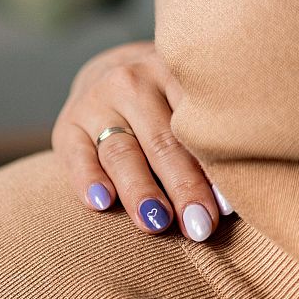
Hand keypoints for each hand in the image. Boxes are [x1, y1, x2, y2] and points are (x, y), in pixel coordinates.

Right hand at [54, 41, 225, 240]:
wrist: (106, 74)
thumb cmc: (164, 104)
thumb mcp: (185, 103)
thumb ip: (204, 141)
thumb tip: (230, 203)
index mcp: (173, 72)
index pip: (195, 125)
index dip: (213, 167)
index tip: (227, 206)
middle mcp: (132, 81)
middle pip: (162, 142)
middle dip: (182, 188)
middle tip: (199, 226)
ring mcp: (96, 101)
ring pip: (121, 152)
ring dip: (140, 190)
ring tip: (157, 222)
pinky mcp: (67, 126)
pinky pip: (78, 157)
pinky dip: (89, 180)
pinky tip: (101, 203)